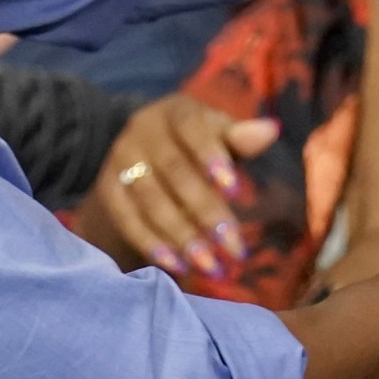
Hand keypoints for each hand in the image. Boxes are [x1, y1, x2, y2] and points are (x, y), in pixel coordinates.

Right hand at [85, 93, 278, 279]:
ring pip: (151, 201)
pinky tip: (178, 266)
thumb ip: (241, 138)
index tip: (236, 191)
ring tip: (211, 266)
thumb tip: (270, 130)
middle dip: (206, 212)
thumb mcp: (219, 134)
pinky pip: (127, 219)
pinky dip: (152, 244)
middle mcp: (142, 131)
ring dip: (182, 236)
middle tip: (234, 248)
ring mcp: (120, 160)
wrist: (145, 149)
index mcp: (176, 111)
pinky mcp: (108, 189)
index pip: (192, 129)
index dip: (212, 157)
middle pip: (175, 172)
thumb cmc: (197, 143)